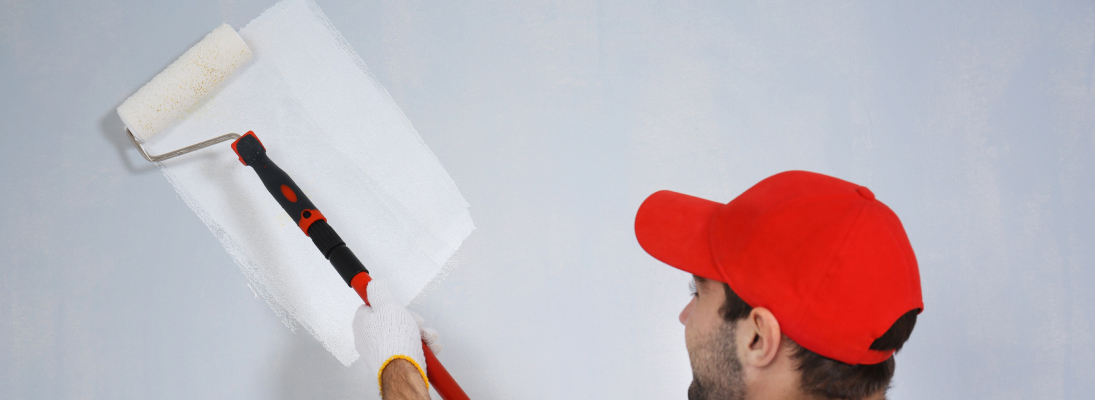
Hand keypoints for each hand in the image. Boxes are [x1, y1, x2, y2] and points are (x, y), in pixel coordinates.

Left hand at [353, 279, 428, 398]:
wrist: (403, 370)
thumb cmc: (393, 341)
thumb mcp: (387, 305)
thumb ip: (380, 291)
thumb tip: (374, 284)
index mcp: (363, 323)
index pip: (371, 306)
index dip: (388, 303)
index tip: (396, 303)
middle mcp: (369, 338)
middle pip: (392, 321)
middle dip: (410, 320)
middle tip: (416, 322)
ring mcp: (382, 351)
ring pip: (404, 335)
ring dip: (420, 334)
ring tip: (427, 337)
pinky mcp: (394, 362)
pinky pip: (409, 349)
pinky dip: (422, 347)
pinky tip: (429, 347)